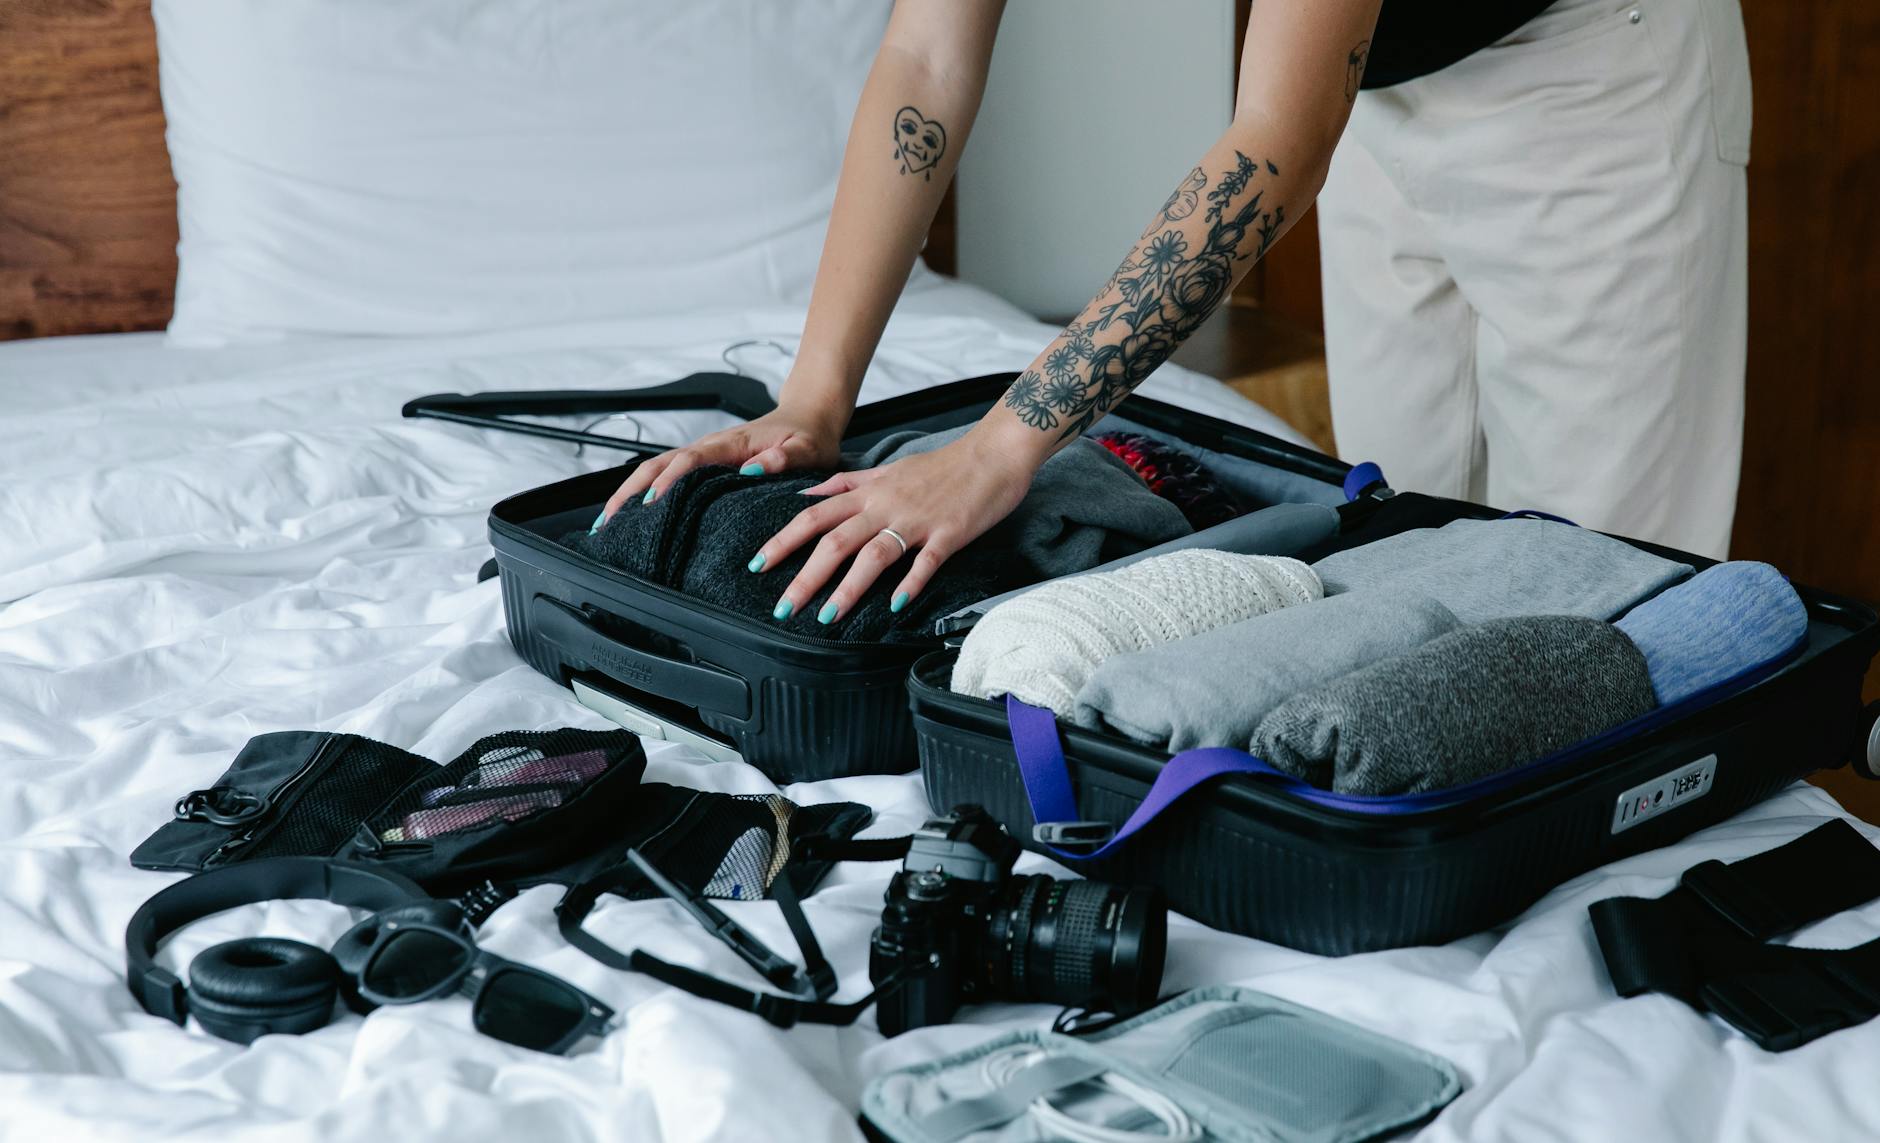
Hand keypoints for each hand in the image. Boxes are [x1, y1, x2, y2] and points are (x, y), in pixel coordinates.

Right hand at [597, 402, 844, 524]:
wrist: (808, 416)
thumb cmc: (809, 436)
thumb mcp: (808, 450)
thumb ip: (785, 459)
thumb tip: (753, 470)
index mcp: (731, 444)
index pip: (690, 461)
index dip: (668, 481)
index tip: (650, 504)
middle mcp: (710, 447)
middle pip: (658, 464)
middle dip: (630, 491)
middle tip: (608, 521)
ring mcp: (704, 455)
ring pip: (656, 469)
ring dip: (630, 493)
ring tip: (607, 523)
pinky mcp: (705, 464)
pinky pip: (667, 475)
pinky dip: (644, 492)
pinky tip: (633, 515)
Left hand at [749, 424, 1043, 622]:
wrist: (993, 453)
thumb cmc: (943, 466)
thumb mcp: (888, 469)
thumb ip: (848, 483)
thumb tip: (810, 494)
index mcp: (869, 492)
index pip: (814, 516)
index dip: (783, 541)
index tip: (757, 564)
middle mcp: (886, 505)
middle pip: (835, 541)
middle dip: (805, 577)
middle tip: (782, 609)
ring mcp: (917, 520)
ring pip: (873, 554)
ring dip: (848, 588)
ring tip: (827, 617)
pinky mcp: (949, 534)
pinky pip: (926, 562)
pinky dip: (909, 583)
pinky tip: (894, 606)